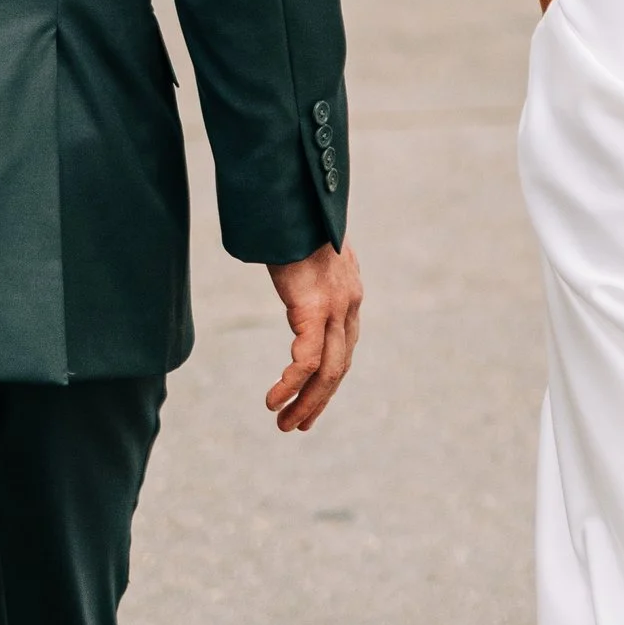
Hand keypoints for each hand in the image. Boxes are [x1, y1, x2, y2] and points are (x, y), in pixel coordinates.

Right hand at [264, 239, 362, 433]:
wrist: (293, 198)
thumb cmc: (294, 221)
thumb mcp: (308, 252)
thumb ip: (311, 272)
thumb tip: (298, 270)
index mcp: (350, 294)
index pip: (345, 348)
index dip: (330, 379)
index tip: (311, 400)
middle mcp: (350, 304)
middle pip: (340, 367)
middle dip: (319, 400)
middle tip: (297, 426)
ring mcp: (336, 306)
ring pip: (328, 371)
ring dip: (306, 402)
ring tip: (284, 424)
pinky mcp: (315, 307)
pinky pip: (306, 360)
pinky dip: (291, 384)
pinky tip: (273, 400)